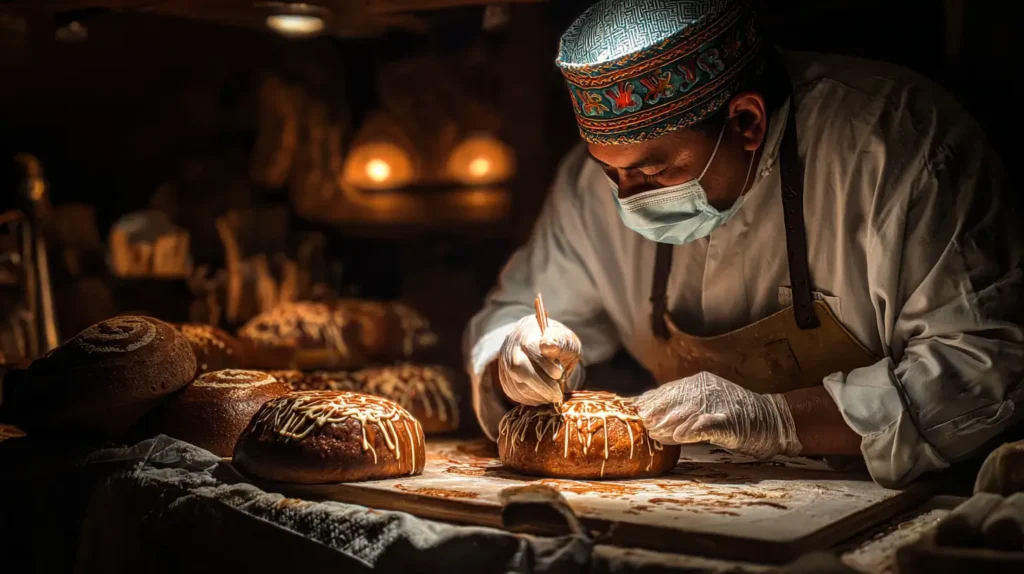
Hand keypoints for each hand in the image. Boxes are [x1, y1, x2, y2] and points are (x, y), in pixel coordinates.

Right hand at [498, 315, 581, 405]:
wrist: (546, 348)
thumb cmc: (559, 345)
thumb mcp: (566, 340)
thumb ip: (560, 342)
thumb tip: (549, 346)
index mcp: (528, 331)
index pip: (531, 347)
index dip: (544, 363)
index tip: (559, 374)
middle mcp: (512, 345)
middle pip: (519, 367)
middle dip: (540, 385)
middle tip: (558, 395)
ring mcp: (505, 361)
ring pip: (516, 382)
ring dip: (537, 394)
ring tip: (553, 396)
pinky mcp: (504, 376)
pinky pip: (513, 392)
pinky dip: (529, 399)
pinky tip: (542, 397)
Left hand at [633, 371, 801, 457]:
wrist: (773, 421)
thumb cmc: (737, 417)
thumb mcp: (707, 405)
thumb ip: (683, 407)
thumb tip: (651, 415)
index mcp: (700, 383)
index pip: (667, 391)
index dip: (649, 402)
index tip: (634, 413)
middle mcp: (707, 389)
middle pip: (672, 400)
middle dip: (655, 413)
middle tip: (642, 426)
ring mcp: (719, 403)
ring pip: (686, 412)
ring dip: (667, 424)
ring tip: (654, 434)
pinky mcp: (729, 419)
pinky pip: (706, 423)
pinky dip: (692, 430)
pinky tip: (680, 436)